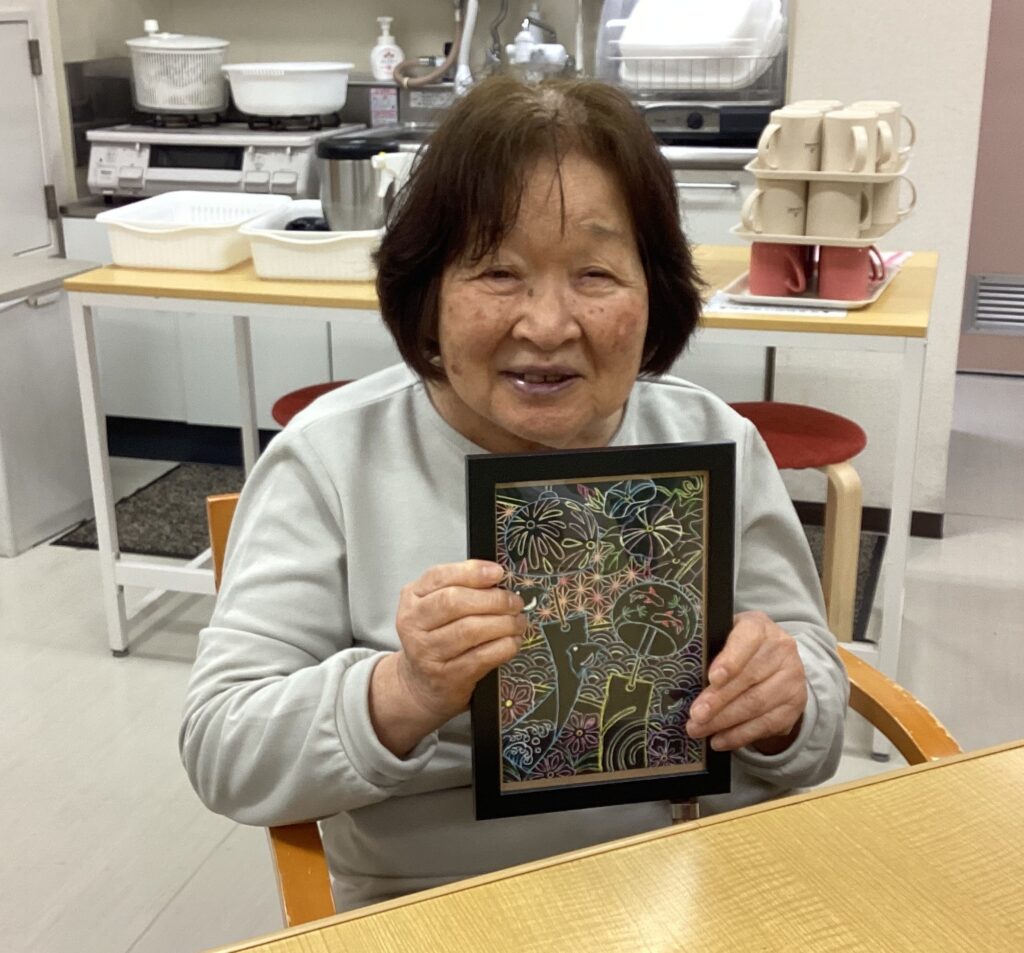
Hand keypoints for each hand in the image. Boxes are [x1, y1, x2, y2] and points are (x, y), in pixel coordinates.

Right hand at [391, 560, 526, 725]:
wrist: (421, 683)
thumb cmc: (436, 638)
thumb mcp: (436, 607)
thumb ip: (460, 587)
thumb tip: (496, 576)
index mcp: (412, 598)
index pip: (439, 576)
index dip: (471, 572)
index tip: (498, 572)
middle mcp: (413, 624)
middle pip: (454, 602)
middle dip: (493, 599)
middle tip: (514, 602)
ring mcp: (427, 652)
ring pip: (470, 630)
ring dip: (503, 623)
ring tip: (518, 622)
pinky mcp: (446, 676)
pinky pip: (481, 656)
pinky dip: (503, 646)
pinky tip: (513, 641)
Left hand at [685, 611, 806, 754]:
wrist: (775, 664)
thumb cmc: (738, 649)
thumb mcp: (724, 639)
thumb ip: (710, 650)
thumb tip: (682, 677)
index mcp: (759, 626)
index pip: (747, 639)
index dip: (730, 660)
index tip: (712, 678)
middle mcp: (781, 649)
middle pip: (748, 678)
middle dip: (718, 700)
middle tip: (695, 716)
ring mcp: (792, 677)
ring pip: (755, 703)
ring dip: (724, 721)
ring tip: (699, 729)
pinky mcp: (794, 705)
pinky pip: (765, 724)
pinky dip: (739, 735)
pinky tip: (719, 740)